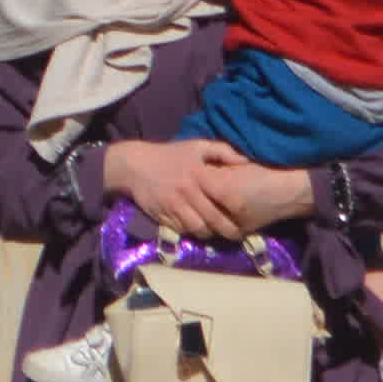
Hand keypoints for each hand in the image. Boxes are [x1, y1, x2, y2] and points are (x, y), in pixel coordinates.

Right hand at [100, 135, 304, 244]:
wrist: (135, 165)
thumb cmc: (170, 155)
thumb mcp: (196, 146)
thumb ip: (223, 152)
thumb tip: (246, 161)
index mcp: (199, 175)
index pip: (226, 196)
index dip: (239, 208)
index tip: (247, 213)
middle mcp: (188, 192)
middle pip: (214, 219)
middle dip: (229, 230)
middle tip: (238, 235)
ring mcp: (174, 206)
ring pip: (198, 228)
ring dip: (210, 234)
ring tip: (217, 233)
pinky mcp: (163, 216)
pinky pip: (182, 230)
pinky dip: (192, 232)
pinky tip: (198, 230)